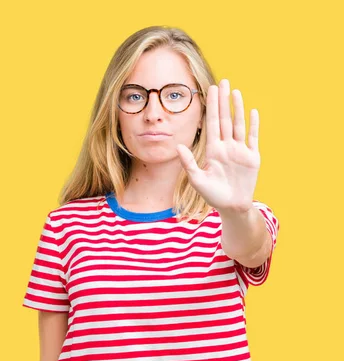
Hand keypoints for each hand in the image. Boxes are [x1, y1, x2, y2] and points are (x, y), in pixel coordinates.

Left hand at [176, 79, 260, 212]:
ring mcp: (240, 150)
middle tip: (222, 82)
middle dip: (223, 101)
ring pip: (238, 124)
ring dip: (237, 108)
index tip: (209, 90)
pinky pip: (253, 138)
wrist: (232, 207)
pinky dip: (253, 125)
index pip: (211, 123)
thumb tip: (178, 146)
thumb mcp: (197, 179)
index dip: (211, 107)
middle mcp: (226, 146)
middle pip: (224, 119)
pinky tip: (252, 111)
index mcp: (212, 150)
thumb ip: (189, 163)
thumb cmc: (212, 195)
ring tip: (235, 91)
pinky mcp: (252, 157)